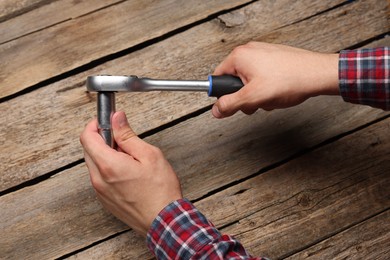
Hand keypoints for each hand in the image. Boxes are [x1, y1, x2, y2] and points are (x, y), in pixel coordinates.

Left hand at [80, 111, 181, 235]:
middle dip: (103, 139)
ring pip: (94, 164)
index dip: (95, 124)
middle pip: (89, 150)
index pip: (87, 137)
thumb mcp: (149, 155)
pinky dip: (108, 169)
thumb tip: (117, 118)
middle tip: (123, 140)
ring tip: (129, 159)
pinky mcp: (105, 200)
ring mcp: (100, 192)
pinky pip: (99, 178)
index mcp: (108, 165)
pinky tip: (128, 173)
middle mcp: (99, 179)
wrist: (164, 220)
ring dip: (106, 155)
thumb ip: (128, 136)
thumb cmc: (160, 190)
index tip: (107, 122)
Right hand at [212, 42, 338, 117]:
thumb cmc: (290, 80)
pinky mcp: (273, 59)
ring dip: (257, 95)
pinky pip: (262, 77)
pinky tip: (278, 92)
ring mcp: (262, 54)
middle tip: (256, 101)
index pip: (218, 78)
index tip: (231, 104)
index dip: (224, 95)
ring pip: (249, 82)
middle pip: (234, 81)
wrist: (317, 74)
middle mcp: (249, 51)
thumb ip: (230, 104)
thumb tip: (216, 110)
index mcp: (239, 57)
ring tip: (271, 97)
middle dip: (244, 97)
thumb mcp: (252, 98)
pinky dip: (267, 88)